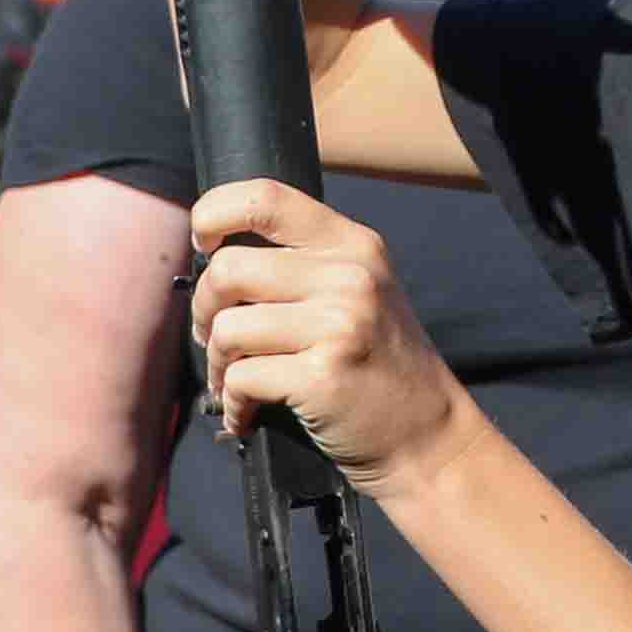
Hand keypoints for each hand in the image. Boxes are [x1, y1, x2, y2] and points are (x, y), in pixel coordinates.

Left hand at [185, 178, 470, 494]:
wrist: (427, 434)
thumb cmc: (377, 365)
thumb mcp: (359, 292)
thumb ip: (301, 265)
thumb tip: (210, 257)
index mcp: (352, 245)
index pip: (264, 197)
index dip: (213, 215)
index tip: (203, 247)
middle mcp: (349, 276)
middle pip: (228, 269)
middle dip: (203, 310)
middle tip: (211, 337)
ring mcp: (339, 325)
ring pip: (226, 328)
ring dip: (216, 362)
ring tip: (231, 381)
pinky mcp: (323, 376)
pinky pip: (240, 379)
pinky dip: (232, 402)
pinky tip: (246, 413)